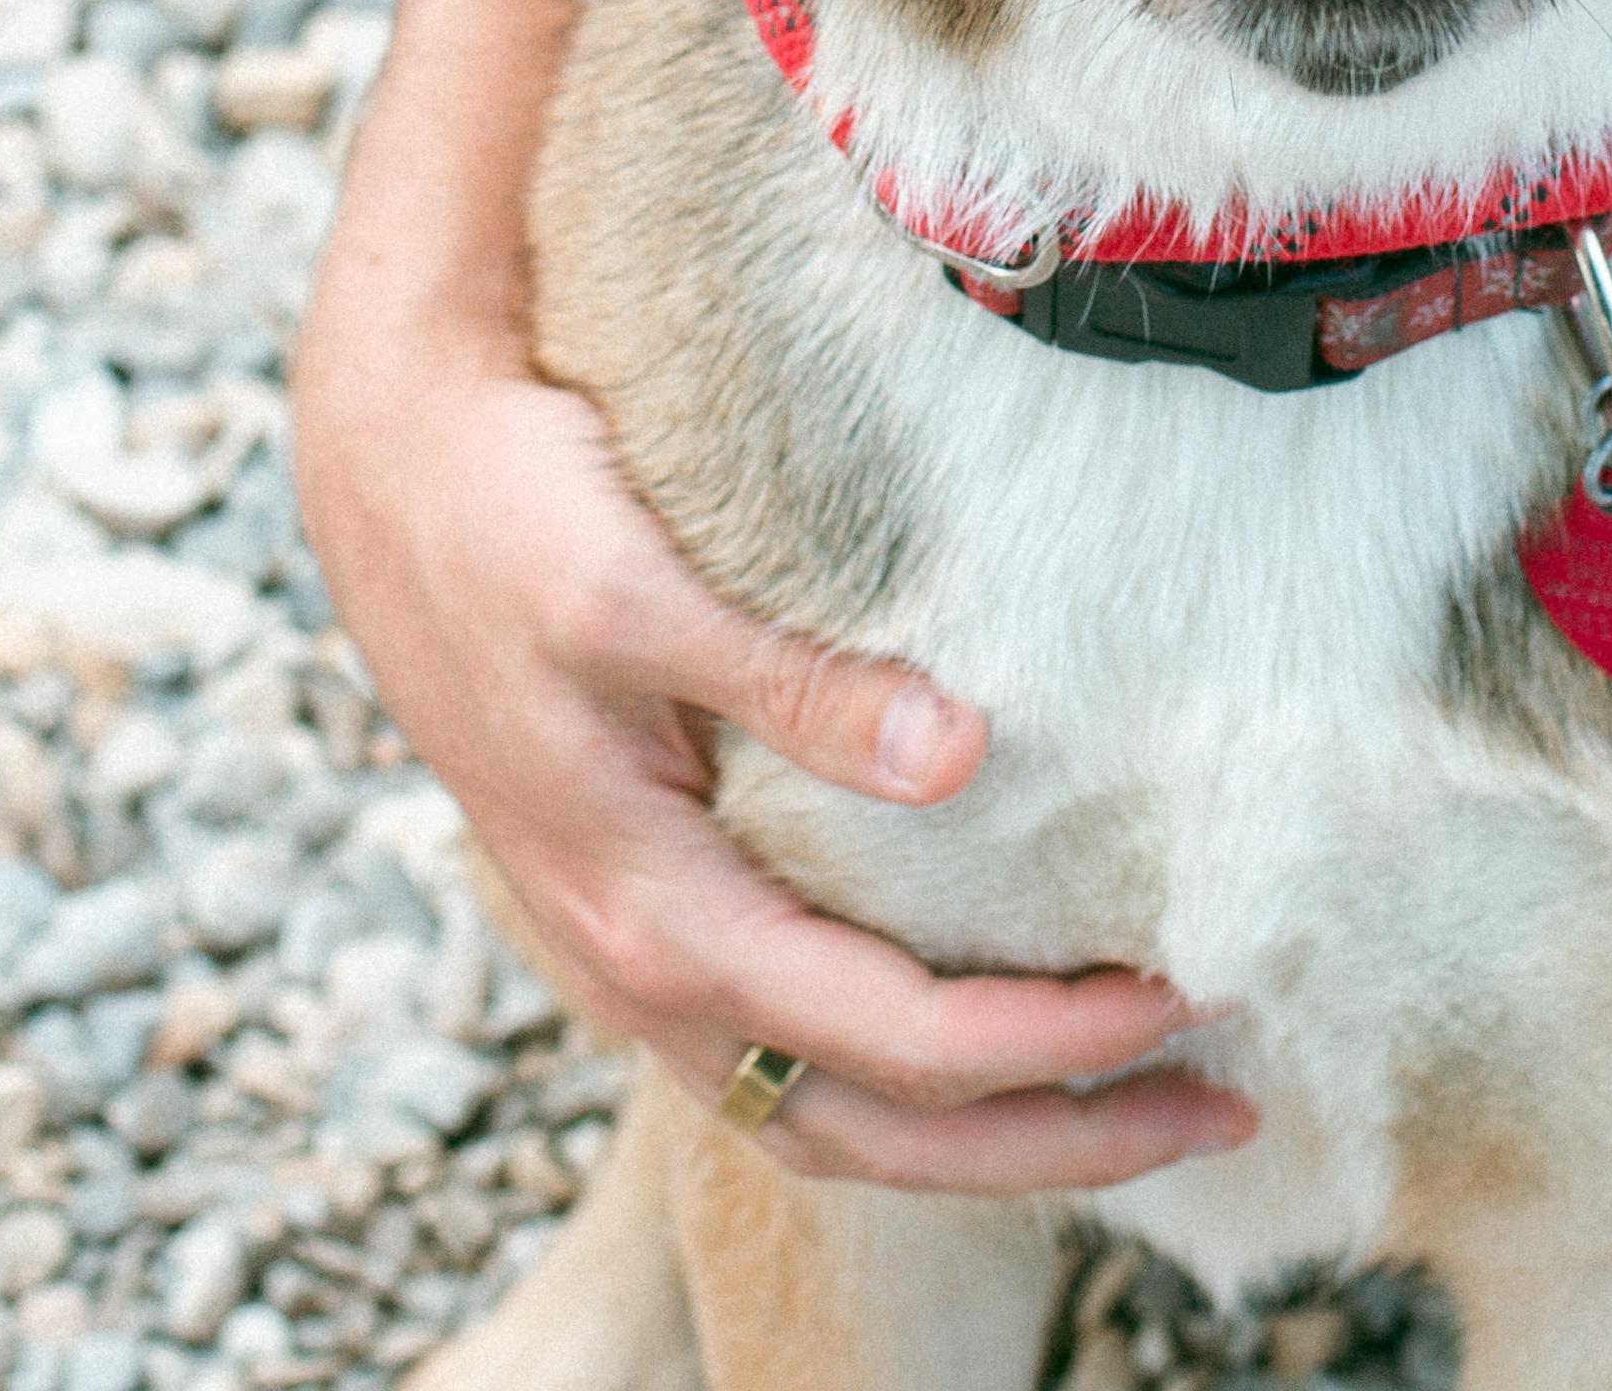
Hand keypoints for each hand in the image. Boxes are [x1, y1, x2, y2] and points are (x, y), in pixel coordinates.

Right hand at [292, 291, 1254, 1191]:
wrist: (381, 468)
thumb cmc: (505, 516)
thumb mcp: (633, 587)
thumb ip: (789, 681)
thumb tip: (963, 752)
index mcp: (652, 912)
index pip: (896, 1038)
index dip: (1055, 1042)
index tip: (1194, 992)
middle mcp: (643, 971)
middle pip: (878, 1130)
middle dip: (1059, 1142)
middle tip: (1230, 1100)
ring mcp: (637, 956)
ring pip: (831, 1116)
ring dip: (991, 1132)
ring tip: (1144, 1101)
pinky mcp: (647, 910)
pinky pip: (791, 1056)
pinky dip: (906, 1080)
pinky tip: (996, 1031)